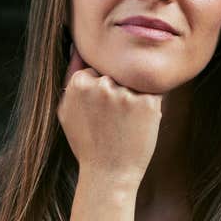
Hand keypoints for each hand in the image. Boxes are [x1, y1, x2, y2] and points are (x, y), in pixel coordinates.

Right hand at [58, 45, 162, 186]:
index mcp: (79, 83)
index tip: (99, 112)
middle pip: (117, 73)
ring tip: (124, 123)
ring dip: (134, 96)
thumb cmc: (87, 142)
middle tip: (113, 120)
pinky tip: (138, 124)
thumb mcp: (67, 110)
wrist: (109, 173)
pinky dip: (149, 105)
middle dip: (118, 90)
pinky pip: (153, 92)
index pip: (98, 69)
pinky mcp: (147, 103)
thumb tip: (77, 47)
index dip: (101, 90)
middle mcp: (102, 85)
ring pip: (135, 81)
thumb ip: (71, 76)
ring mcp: (125, 93)